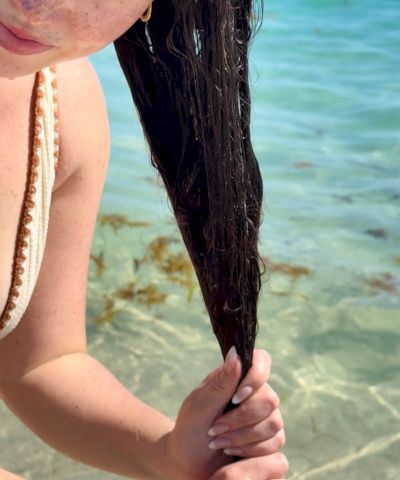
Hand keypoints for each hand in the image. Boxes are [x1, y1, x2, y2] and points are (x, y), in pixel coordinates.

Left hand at [164, 348, 287, 479]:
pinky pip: (276, 443)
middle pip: (270, 399)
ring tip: (218, 441)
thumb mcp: (199, 404)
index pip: (262, 361)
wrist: (189, 460)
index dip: (256, 378)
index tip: (236, 397)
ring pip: (274, 423)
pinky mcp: (269, 439)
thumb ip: (221, 381)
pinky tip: (231, 451)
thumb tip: (236, 353)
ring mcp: (265, 416)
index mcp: (237, 376)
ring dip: (243, 437)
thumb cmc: (191, 427)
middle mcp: (255, 393)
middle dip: (241, 419)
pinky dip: (250, 450)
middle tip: (215, 428)